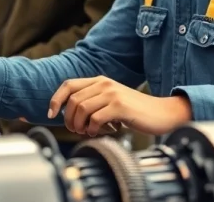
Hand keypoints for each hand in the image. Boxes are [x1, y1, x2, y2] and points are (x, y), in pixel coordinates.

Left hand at [48, 76, 191, 136]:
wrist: (161, 113)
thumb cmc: (135, 112)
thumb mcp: (111, 101)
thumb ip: (93, 102)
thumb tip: (68, 115)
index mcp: (100, 80)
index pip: (68, 85)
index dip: (55, 99)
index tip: (51, 114)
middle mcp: (105, 84)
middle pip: (72, 100)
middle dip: (69, 119)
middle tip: (77, 130)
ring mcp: (112, 94)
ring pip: (81, 109)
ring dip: (80, 126)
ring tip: (88, 132)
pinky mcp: (120, 106)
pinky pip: (95, 118)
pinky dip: (92, 130)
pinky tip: (100, 132)